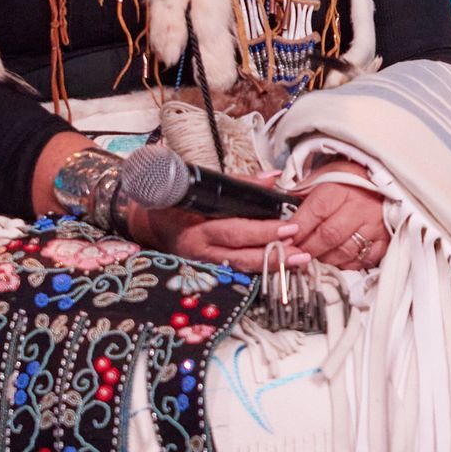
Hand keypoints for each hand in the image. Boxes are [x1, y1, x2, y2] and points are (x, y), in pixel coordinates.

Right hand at [124, 198, 287, 270]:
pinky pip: (238, 274)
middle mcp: (199, 249)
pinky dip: (261, 271)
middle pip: (241, 254)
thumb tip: (272, 177)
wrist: (150, 225)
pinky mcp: (209, 274)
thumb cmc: (178, 202)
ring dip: (272, 266)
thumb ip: (238, 183)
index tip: (288, 226)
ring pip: (242, 268)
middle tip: (300, 248)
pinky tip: (283, 268)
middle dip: (273, 252)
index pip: (234, 229)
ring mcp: (203, 265)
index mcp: (197, 226)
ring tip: (299, 262)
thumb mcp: (201, 186)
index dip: (262, 231)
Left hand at [268, 168, 391, 273]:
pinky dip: (345, 264)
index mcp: (341, 188)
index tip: (283, 237)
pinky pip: (362, 260)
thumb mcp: (324, 175)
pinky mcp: (385, 241)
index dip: (298, 227)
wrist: (386, 182)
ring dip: (324, 258)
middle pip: (329, 235)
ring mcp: (375, 226)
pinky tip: (335, 260)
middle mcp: (360, 207)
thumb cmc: (348, 180)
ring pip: (344, 251)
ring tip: (312, 257)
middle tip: (293, 253)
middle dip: (307, 247)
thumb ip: (301, 190)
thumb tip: (275, 204)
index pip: (316, 211)